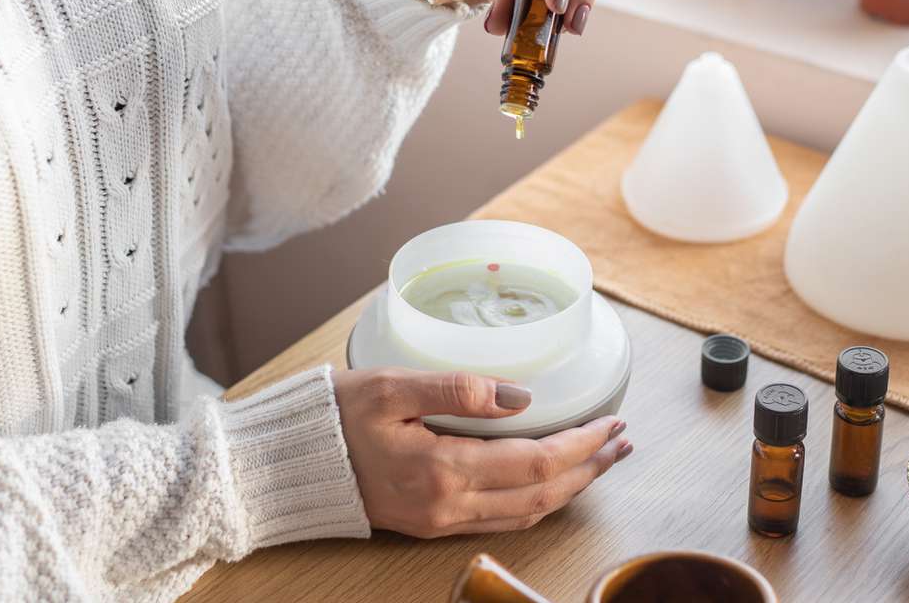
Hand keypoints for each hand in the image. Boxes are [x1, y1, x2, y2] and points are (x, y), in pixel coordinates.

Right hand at [332, 368, 630, 536]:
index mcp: (443, 470)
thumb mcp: (391, 385)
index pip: (536, 463)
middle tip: (623, 442)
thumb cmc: (333, 418)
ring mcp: (440, 521)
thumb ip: (458, 388)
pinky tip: (550, 482)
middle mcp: (448, 506)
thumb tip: (520, 397)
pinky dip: (536, 501)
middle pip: (542, 496)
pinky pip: (500, 520)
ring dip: (570, 488)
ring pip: (525, 514)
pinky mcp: (431, 524)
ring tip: (601, 461)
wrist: (286, 464)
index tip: (611, 421)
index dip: (582, 444)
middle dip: (589, 469)